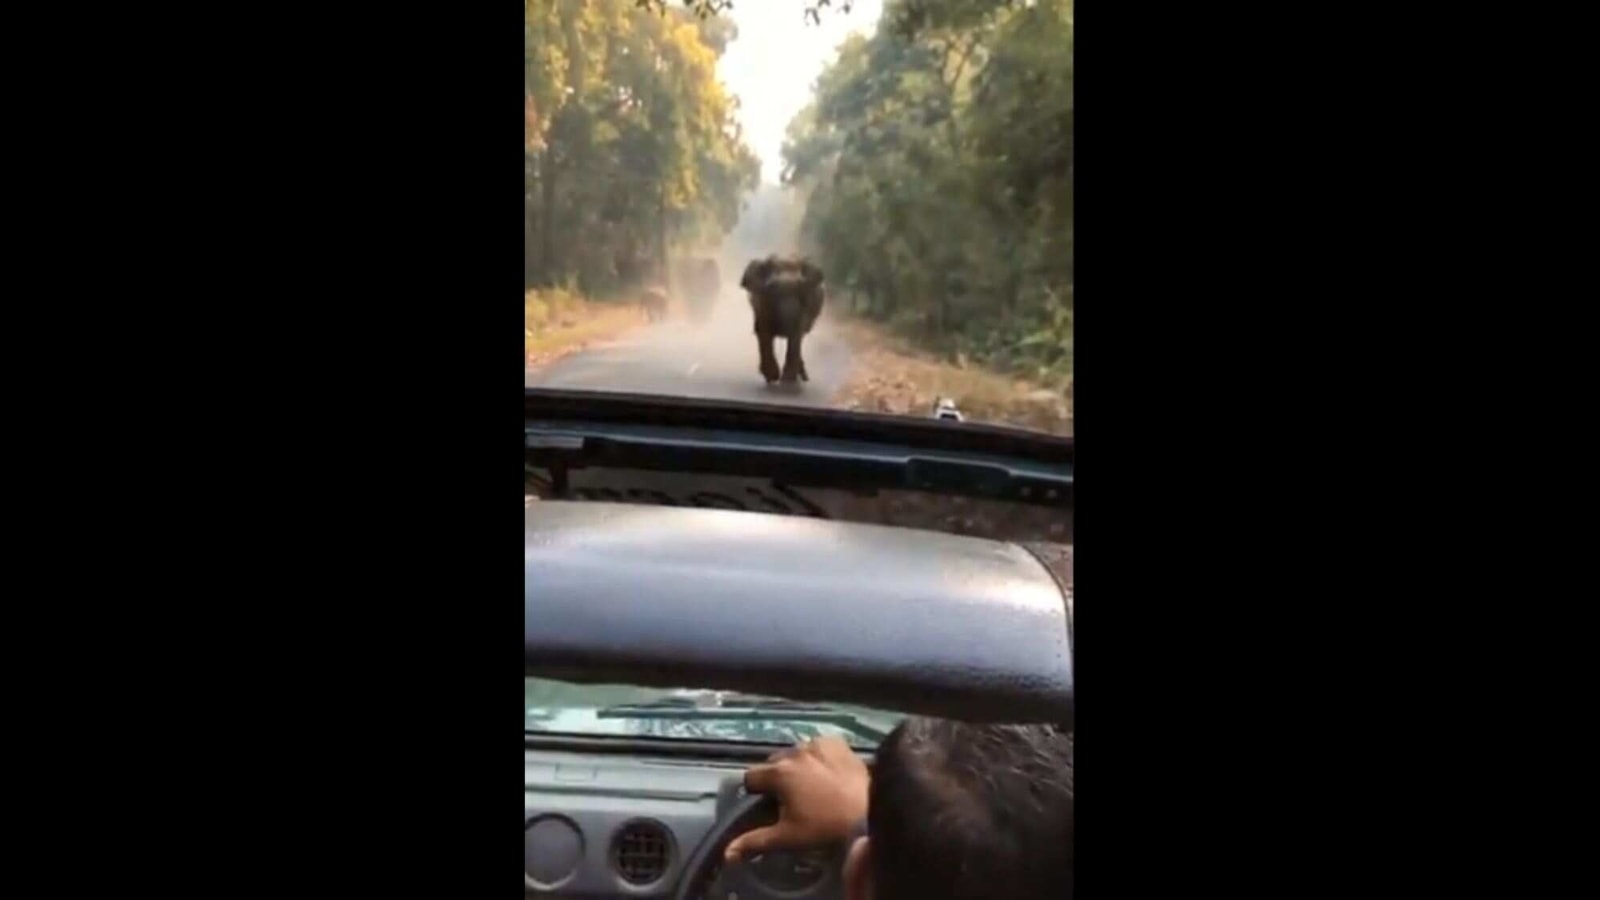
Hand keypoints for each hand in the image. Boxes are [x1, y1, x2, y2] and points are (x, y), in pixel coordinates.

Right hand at [725, 736, 869, 861]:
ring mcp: (817, 743)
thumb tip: (727, 853)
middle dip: (777, 778)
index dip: (756, 792)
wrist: (867, 810)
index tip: (768, 804)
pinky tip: (828, 773)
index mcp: (778, 772)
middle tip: (792, 799)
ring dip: (798, 766)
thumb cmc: (824, 826)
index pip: (751, 777)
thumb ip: (754, 841)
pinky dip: (818, 757)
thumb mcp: (787, 837)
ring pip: (796, 753)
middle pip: (773, 763)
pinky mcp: (836, 741)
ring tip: (813, 787)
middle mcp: (794, 751)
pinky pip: (818, 746)